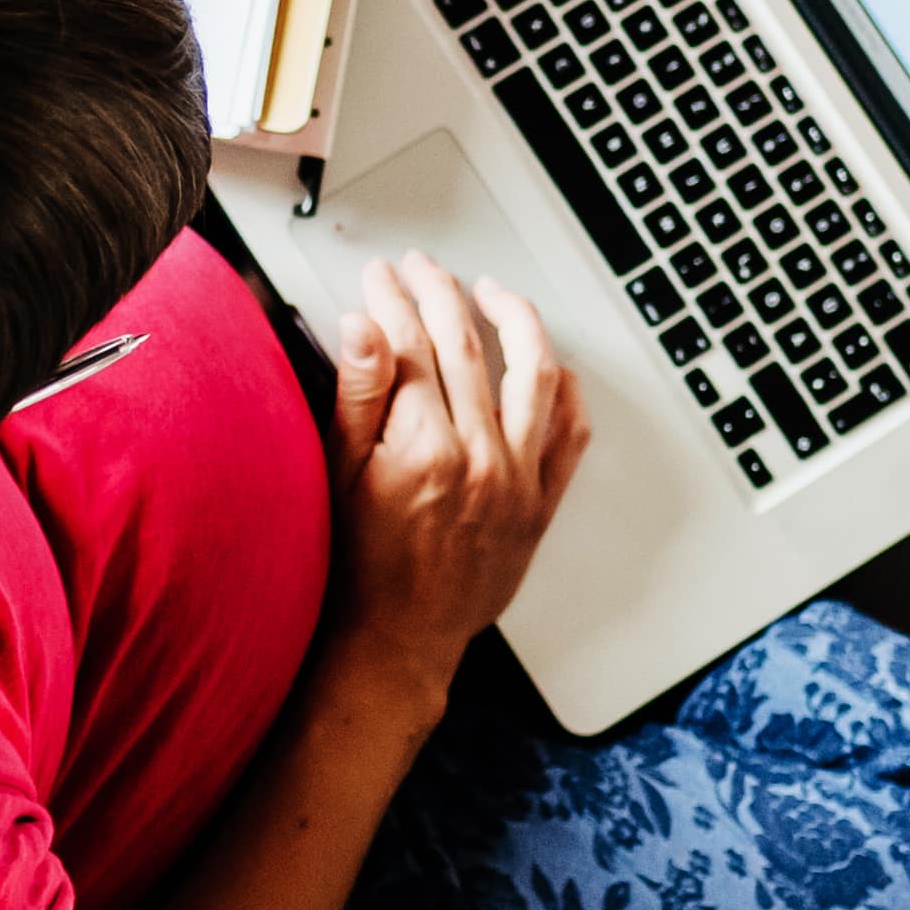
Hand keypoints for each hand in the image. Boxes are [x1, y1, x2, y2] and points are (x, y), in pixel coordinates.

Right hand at [317, 251, 587, 712]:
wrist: (396, 641)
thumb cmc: (359, 568)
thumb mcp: (338, 477)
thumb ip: (358, 394)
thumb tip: (362, 324)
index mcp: (423, 448)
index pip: (409, 344)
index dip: (391, 298)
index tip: (379, 276)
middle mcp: (479, 458)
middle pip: (465, 345)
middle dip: (438, 291)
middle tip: (419, 269)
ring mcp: (517, 480)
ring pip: (533, 372)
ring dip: (514, 319)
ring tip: (491, 292)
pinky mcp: (540, 504)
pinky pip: (571, 433)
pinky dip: (566, 391)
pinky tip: (549, 365)